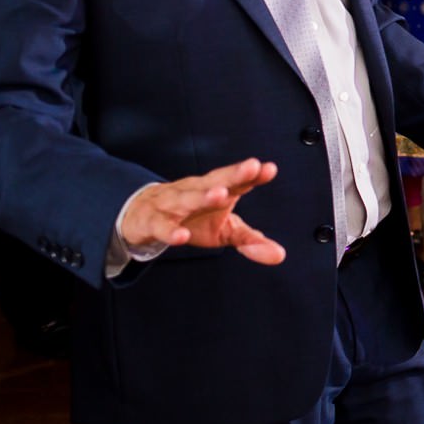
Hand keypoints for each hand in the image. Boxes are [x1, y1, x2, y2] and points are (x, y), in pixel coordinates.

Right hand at [120, 158, 284, 264]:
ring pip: (188, 198)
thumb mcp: (225, 231)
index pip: (237, 181)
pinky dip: (170, 230)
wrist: (143, 217)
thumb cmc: (193, 219)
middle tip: (251, 167)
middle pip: (215, 180)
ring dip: (203, 196)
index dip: (252, 175)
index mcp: (216, 190)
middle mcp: (195, 191)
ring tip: (221, 195)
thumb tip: (279, 255)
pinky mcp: (152, 222)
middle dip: (233, 174)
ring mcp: (172, 204)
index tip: (269, 169)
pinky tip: (181, 236)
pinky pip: (161, 225)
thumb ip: (251, 240)